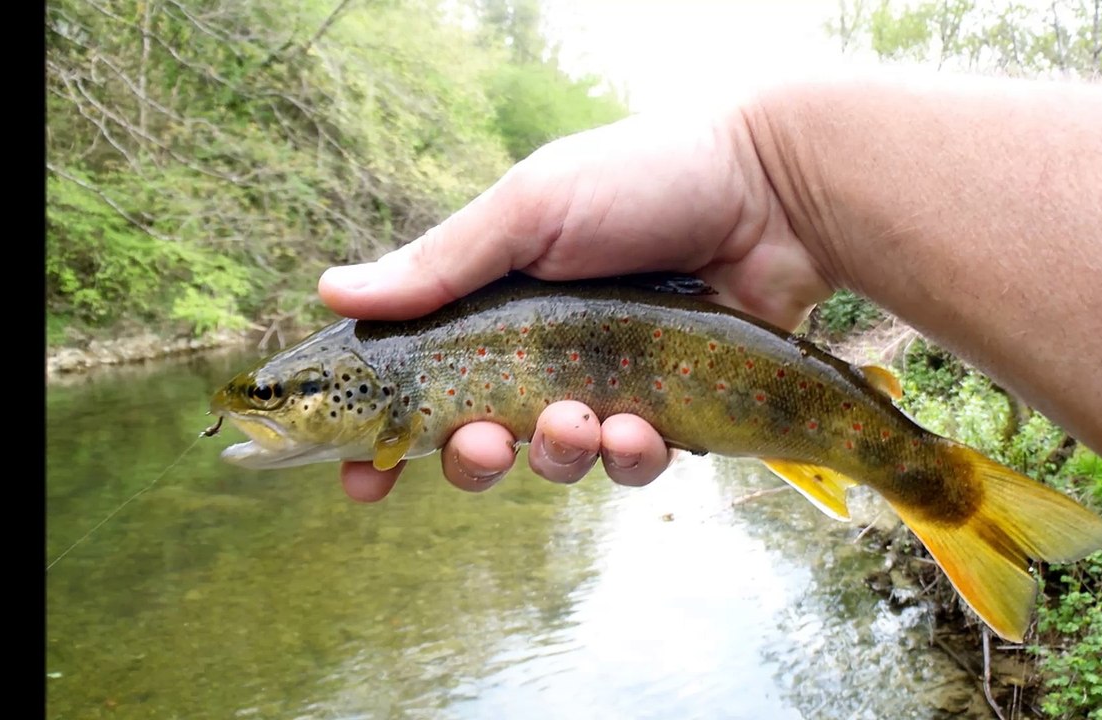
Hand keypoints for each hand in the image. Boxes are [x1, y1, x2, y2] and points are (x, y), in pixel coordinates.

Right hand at [319, 108, 834, 500]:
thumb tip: (333, 293)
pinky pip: (629, 463)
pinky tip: (637, 425)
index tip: (360, 477)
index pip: (418, 378)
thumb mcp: (529, 209)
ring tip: (578, 420)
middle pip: (478, 440)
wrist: (768, 192)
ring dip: (553, 454)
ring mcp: (603, 384)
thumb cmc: (641, 181)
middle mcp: (539, 351)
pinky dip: (625, 455)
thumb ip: (439, 264)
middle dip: (471, 459)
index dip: (385, 437)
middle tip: (481, 446)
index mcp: (492, 303)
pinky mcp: (665, 410)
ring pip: (554, 460)